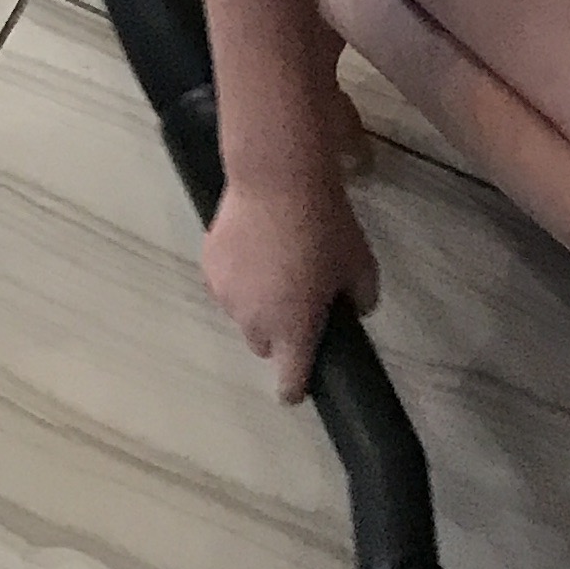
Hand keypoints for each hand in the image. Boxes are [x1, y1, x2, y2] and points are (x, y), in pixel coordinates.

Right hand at [202, 167, 379, 401]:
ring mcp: (225, 294)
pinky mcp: (208, 264)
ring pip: (241, 314)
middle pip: (263, 346)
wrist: (277, 180)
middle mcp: (254, 322)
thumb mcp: (361, 266)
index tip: (297, 389)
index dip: (294, 388)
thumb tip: (353, 308)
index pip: (289, 381)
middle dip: (278, 334)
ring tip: (272, 269)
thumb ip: (361, 299)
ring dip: (256, 304)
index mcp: (293, 330)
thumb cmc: (325, 228)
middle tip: (296, 302)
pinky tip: (252, 248)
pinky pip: (225, 284)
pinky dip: (238, 276)